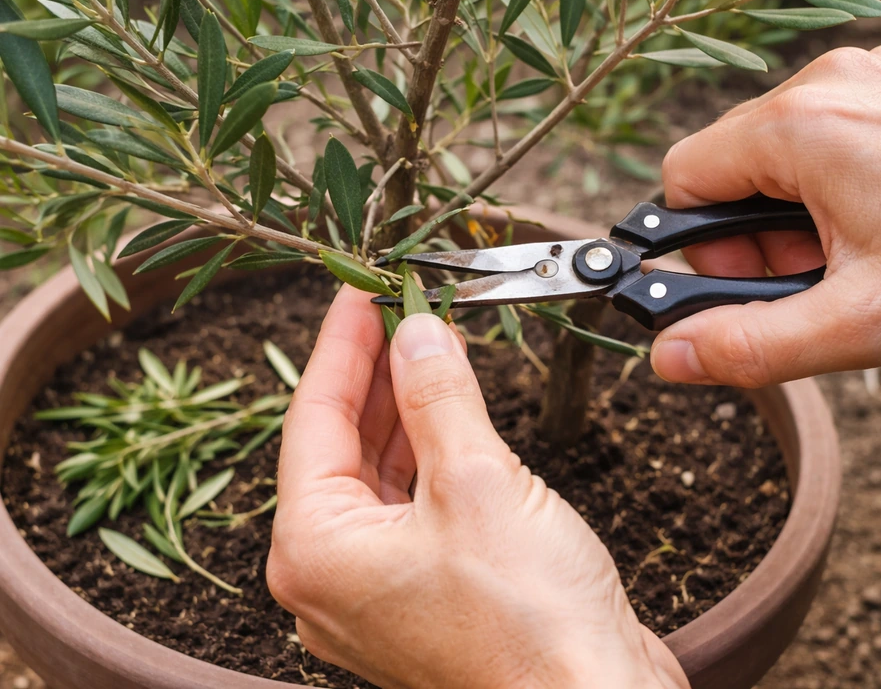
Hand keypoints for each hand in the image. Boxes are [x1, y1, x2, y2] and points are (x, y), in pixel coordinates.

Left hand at [267, 285, 688, 688]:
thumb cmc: (531, 626)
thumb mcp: (476, 482)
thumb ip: (437, 396)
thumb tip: (416, 333)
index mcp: (316, 552)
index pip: (313, 419)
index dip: (340, 346)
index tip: (358, 290)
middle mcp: (335, 576)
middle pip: (342, 446)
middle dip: (375, 372)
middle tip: (398, 306)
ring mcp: (380, 590)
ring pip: (379, 474)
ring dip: (405, 407)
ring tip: (427, 342)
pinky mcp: (429, 594)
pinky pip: (413, 504)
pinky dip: (431, 452)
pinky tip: (453, 411)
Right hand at [652, 44, 880, 386]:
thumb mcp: (862, 323)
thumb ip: (750, 344)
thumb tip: (668, 355)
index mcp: (805, 125)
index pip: (685, 178)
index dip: (706, 248)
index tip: (760, 284)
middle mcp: (832, 81)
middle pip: (733, 167)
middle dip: (760, 238)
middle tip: (824, 280)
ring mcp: (874, 76)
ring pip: (782, 155)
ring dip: (801, 218)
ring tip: (866, 257)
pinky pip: (833, 135)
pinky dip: (840, 189)